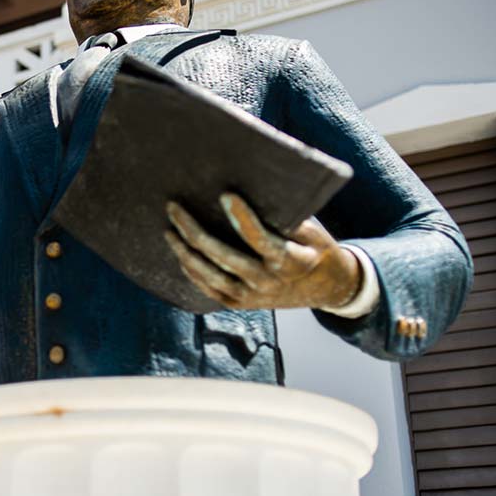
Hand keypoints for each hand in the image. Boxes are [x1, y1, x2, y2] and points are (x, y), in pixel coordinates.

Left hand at [163, 193, 361, 309]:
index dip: (242, 217)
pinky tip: (180, 253)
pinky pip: (210, 289)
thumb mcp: (314, 232)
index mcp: (290, 261)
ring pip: (211, 275)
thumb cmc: (317, 249)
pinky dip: (192, 272)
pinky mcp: (241, 304)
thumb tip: (256, 190)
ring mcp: (252, 297)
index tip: (225, 195)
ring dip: (185, 252)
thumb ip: (288, 218)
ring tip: (169, 230)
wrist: (327, 289)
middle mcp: (268, 282)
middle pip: (224, 257)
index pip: (261, 239)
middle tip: (174, 207)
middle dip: (195, 231)